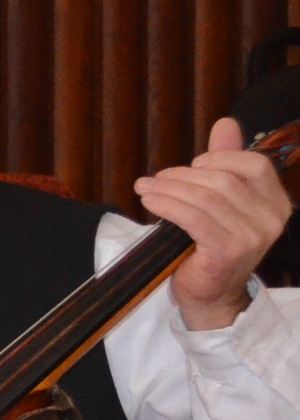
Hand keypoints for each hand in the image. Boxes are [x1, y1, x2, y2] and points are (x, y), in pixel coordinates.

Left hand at [133, 116, 293, 330]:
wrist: (208, 296)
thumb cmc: (210, 247)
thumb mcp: (220, 201)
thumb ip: (225, 163)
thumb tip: (226, 122)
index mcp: (275, 203)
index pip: (254, 165)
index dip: (219, 158)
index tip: (192, 165)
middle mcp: (272, 219)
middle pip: (223, 180)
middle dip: (182, 175)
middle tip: (156, 179)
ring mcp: (252, 236)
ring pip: (205, 197)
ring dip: (168, 189)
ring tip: (145, 189)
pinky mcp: (227, 250)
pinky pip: (192, 217)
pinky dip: (166, 205)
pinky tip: (149, 202)